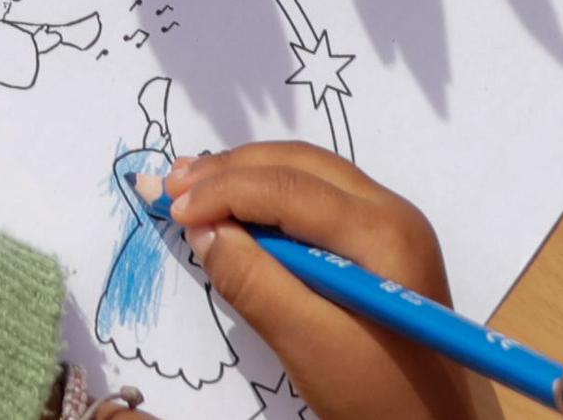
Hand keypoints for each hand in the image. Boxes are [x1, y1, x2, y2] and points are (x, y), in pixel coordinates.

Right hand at [160, 145, 490, 419]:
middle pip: (298, 166)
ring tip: (190, 190)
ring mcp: (389, 228)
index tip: (171, 207)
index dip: (224, 189)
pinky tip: (235, 217)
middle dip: (230, 171)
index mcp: (383, 232)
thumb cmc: (382, 399)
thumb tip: (204, 229)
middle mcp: (392, 213)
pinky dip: (268, 203)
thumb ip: (256, 283)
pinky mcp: (380, 249)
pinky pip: (316, 204)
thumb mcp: (312, 346)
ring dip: (246, 179)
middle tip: (170, 185)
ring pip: (306, 178)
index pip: (289, 186)